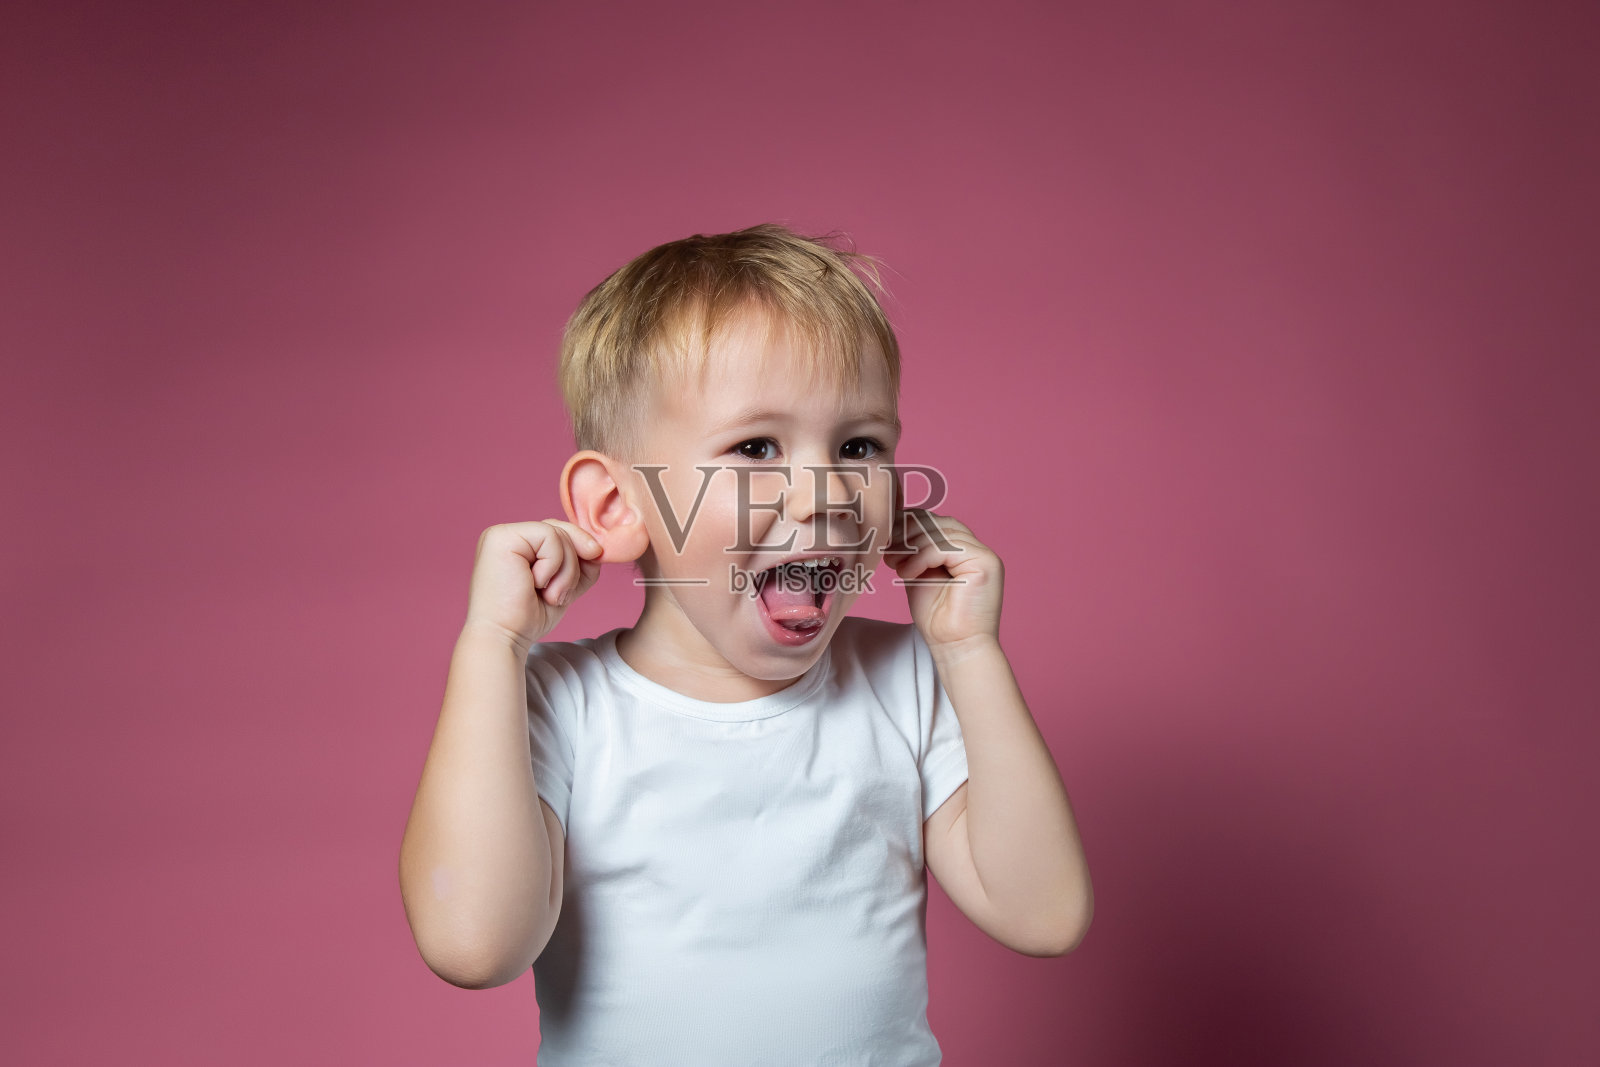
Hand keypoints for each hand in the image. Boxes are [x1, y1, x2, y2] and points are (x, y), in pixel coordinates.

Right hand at [462, 521, 603, 652]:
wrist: (504, 638)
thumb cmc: (527, 617)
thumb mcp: (563, 585)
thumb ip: (581, 564)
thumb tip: (599, 547)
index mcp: (517, 544)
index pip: (559, 533)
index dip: (578, 553)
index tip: (576, 585)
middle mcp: (507, 535)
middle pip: (561, 530)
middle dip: (573, 565)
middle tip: (559, 595)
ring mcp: (501, 534)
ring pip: (559, 534)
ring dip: (565, 571)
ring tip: (548, 594)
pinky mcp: (501, 538)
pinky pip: (549, 537)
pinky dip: (553, 566)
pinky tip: (535, 585)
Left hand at [882, 509, 1003, 654]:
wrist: (955, 647)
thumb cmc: (937, 618)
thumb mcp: (918, 575)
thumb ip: (913, 552)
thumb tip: (892, 528)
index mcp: (962, 549)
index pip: (935, 521)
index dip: (908, 524)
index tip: (885, 540)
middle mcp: (976, 548)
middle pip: (938, 521)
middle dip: (907, 533)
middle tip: (887, 552)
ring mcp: (983, 554)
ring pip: (941, 531)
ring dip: (911, 546)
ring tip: (894, 564)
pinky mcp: (986, 563)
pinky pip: (946, 547)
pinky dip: (921, 557)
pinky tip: (908, 574)